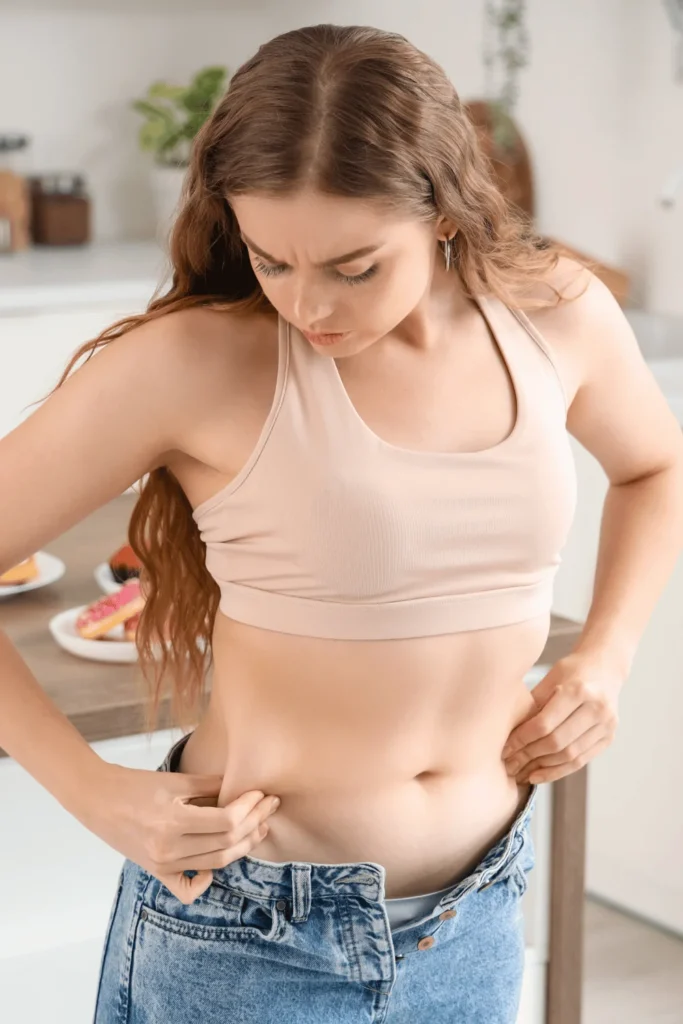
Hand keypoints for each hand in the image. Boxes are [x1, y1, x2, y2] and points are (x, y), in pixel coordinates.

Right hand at [82, 762, 280, 903]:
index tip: (261, 794)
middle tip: (269, 807)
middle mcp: (168, 849)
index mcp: (172, 822)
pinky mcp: (157, 872)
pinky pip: (187, 889)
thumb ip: (210, 785)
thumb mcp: (175, 779)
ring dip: (243, 847)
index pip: (226, 822)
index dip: (249, 808)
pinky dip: (206, 881)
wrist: (99, 801)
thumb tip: (244, 787)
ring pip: (216, 865)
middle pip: (226, 844)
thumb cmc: (136, 784)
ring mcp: (162, 865)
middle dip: (254, 824)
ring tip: (259, 828)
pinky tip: (217, 864)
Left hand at [501, 652, 622, 783]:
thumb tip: (508, 734)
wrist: (604, 666)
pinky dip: (558, 770)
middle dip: (529, 756)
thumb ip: (533, 705)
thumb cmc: (571, 670)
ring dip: (542, 767)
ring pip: (570, 756)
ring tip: (521, 772)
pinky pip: (581, 761)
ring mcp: (606, 725)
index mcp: (578, 690)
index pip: (544, 724)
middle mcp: (597, 709)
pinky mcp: (608, 737)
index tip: (505, 748)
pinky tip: (539, 774)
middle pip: (557, 742)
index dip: (522, 739)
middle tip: (509, 764)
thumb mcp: (550, 678)